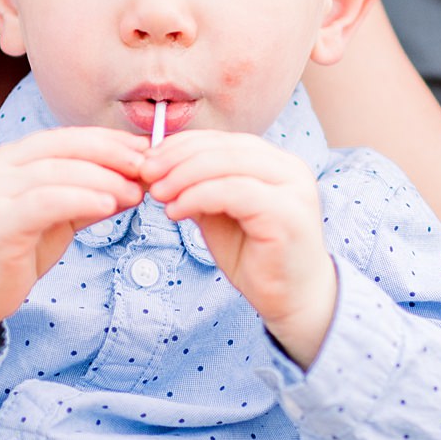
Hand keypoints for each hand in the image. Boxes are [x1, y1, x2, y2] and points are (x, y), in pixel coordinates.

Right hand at [0, 127, 144, 376]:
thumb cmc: (14, 252)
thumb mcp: (59, 218)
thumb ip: (90, 197)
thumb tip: (138, 183)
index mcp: (12, 159)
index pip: (67, 138)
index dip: (109, 140)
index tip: (146, 150)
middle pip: (64, 147)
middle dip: (111, 153)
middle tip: (147, 166)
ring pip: (56, 172)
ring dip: (103, 178)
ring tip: (136, 191)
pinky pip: (45, 202)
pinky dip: (80, 199)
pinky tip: (109, 206)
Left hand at [144, 130, 336, 362]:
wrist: (293, 300)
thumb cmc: (256, 257)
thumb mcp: (219, 215)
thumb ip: (197, 189)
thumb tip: (155, 168)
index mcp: (275, 163)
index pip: (223, 140)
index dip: (182, 145)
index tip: (149, 160)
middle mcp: (289, 168)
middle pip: (224, 146)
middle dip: (178, 157)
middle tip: (147, 174)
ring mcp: (292, 189)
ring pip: (228, 164)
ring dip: (184, 176)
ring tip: (158, 194)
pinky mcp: (287, 213)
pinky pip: (234, 192)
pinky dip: (198, 196)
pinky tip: (177, 211)